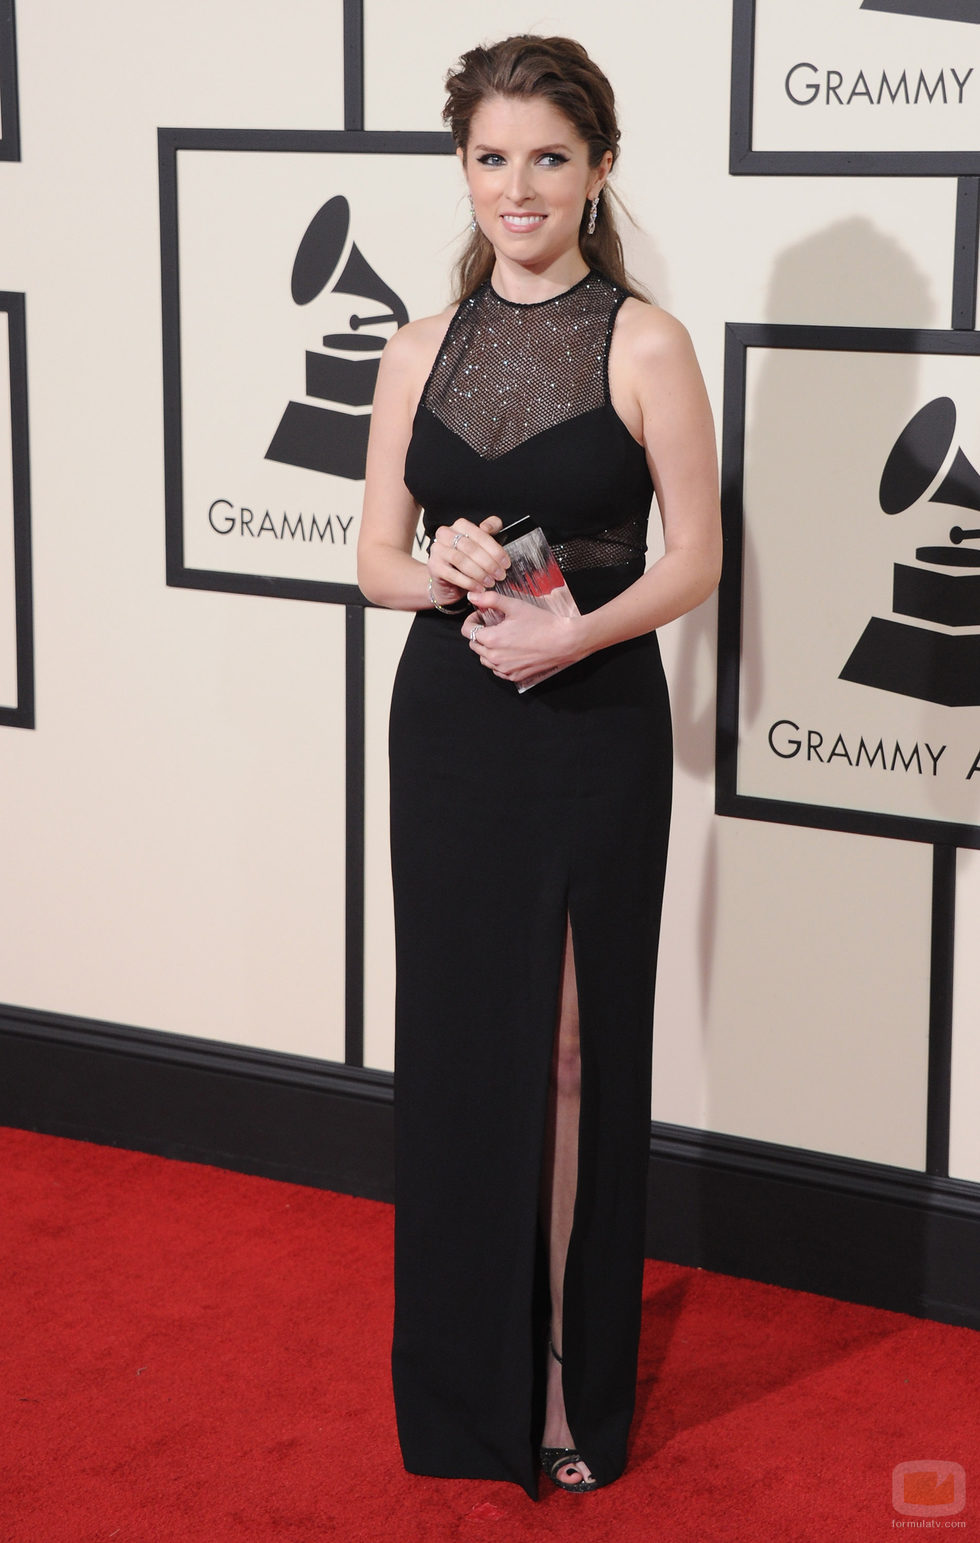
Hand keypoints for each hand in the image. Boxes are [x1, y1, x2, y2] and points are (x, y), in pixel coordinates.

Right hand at [427, 517, 509, 606]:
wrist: (448, 583)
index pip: (480, 534)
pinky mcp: (434, 566)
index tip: (506, 563)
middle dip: (489, 563)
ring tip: (490, 582)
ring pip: (461, 560)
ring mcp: (437, 550)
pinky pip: (453, 574)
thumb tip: (489, 528)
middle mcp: (445, 534)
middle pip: (471, 547)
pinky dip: (468, 583)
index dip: (495, 550)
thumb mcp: (481, 547)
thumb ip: (490, 533)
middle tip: (500, 575)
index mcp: (460, 525)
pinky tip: (478, 588)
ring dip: (479, 573)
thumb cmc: (467, 563)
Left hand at [462, 589, 586, 683]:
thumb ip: (490, 600)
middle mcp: (494, 658)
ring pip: (484, 659)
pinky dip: (498, 661)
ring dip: (487, 648)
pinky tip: (510, 650)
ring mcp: (504, 669)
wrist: (564, 642)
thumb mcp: (515, 606)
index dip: (471, 620)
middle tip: (492, 624)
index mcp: (491, 639)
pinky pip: (497, 670)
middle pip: (474, 645)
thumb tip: (472, 595)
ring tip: (501, 637)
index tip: (480, 615)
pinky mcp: (514, 676)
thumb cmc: (541, 623)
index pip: (467, 632)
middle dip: (479, 633)